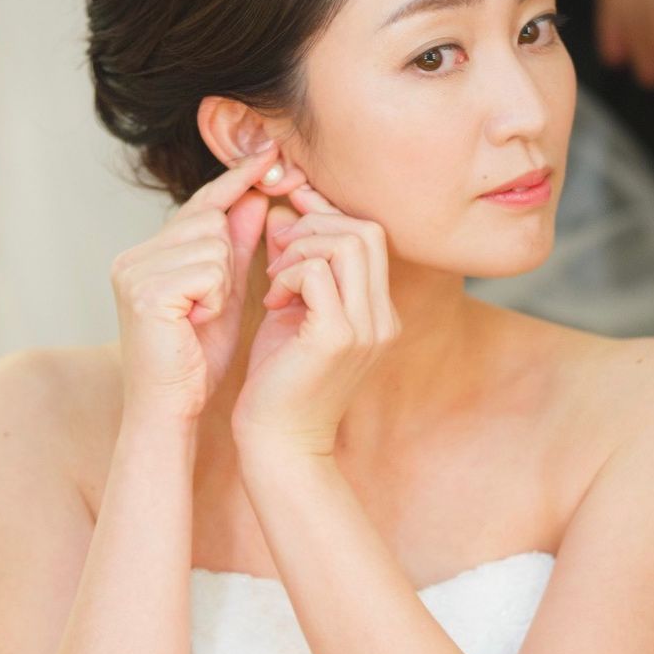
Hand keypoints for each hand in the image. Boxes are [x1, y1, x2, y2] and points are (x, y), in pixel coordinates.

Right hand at [110, 141, 280, 424]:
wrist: (170, 410)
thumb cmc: (196, 359)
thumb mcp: (224, 294)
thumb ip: (236, 246)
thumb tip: (256, 195)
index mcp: (147, 254)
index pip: (199, 205)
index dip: (235, 181)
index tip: (268, 154)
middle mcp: (133, 256)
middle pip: (208, 219)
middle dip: (226, 259)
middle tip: (209, 305)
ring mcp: (133, 271)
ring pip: (212, 242)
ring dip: (222, 282)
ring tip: (199, 317)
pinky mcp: (144, 291)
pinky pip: (208, 268)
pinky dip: (213, 296)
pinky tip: (194, 323)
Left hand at [229, 180, 401, 458]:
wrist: (278, 443)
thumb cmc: (279, 379)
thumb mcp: (289, 308)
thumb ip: (292, 261)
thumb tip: (280, 211)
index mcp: (377, 310)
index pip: (369, 234)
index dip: (327, 214)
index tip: (289, 216)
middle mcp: (382, 317)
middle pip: (365, 230)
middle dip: (314, 225)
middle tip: (278, 251)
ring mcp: (366, 328)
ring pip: (347, 242)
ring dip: (300, 248)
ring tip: (275, 280)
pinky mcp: (337, 337)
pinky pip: (316, 272)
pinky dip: (288, 273)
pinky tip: (272, 301)